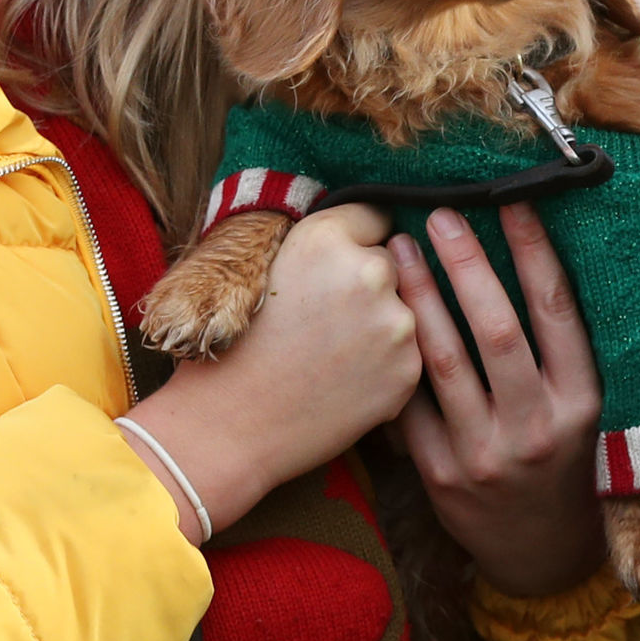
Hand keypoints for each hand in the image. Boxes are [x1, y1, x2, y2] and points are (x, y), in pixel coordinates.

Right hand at [121, 204, 418, 538]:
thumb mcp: (265, 267)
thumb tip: (370, 228)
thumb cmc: (236, 345)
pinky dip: (386, 365)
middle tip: (323, 320)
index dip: (354, 241)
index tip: (336, 266)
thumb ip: (323, 242)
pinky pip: (408, 353)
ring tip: (331, 354)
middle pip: (392, 263)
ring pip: (405, 309)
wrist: (230, 424)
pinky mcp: (408, 370)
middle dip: (369, 285)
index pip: (373, 216)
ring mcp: (395, 323)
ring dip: (381, 325)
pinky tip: (344, 380)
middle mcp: (369, 272)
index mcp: (326, 238)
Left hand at [389, 204, 608, 595]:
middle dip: (466, 265)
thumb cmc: (563, 463)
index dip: (534, 252)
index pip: (556, 312)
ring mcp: (486, 455)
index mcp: (580, 403)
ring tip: (400, 251)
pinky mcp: (442, 477)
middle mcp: (537, 428)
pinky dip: (398, 358)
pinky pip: (413, 405)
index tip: (513, 204)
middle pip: (497, 329)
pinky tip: (380, 317)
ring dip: (421, 297)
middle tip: (440, 215)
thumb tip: (525, 260)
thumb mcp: (583, 411)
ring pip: (446, 361)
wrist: (541, 555)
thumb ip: (559, 353)